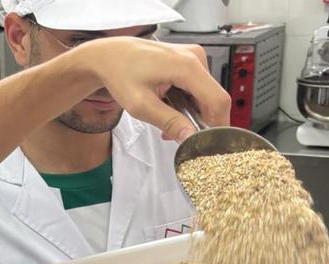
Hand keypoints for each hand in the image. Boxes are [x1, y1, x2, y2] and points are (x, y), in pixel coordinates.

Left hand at [69, 38, 230, 141]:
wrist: (110, 56)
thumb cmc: (120, 74)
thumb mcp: (141, 105)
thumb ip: (169, 121)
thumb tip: (190, 136)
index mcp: (187, 66)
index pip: (218, 101)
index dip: (217, 125)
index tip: (207, 143)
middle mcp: (195, 57)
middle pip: (212, 99)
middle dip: (197, 121)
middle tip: (174, 134)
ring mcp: (193, 57)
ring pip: (205, 95)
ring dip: (190, 113)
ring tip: (165, 120)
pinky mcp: (189, 60)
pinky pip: (197, 88)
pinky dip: (186, 102)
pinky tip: (168, 107)